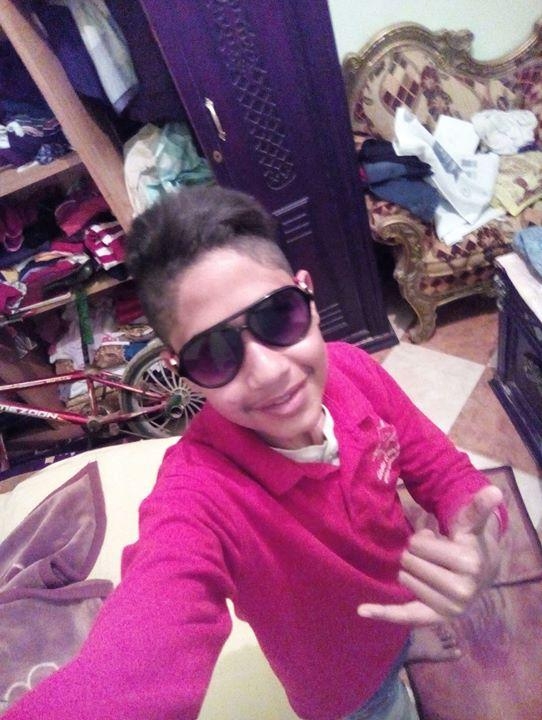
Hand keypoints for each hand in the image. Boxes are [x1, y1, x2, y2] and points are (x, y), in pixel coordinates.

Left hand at [357, 485, 503, 624]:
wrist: (483, 572)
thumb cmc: (470, 542)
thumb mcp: (472, 524)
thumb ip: (478, 508)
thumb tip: (494, 490)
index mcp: (468, 563)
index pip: (418, 545)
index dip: (423, 539)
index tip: (439, 540)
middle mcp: (461, 590)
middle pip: (409, 562)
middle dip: (417, 554)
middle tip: (436, 556)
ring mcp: (449, 609)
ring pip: (404, 578)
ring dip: (412, 570)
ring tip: (434, 569)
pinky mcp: (436, 619)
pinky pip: (405, 615)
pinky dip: (383, 613)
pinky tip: (362, 609)